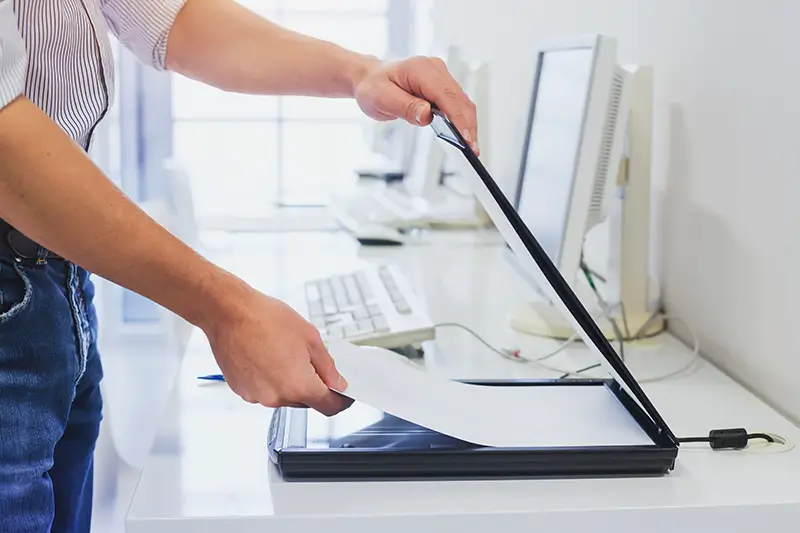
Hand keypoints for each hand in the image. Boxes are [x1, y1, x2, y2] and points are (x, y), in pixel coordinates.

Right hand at [203, 285, 351, 415]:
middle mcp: (277, 397)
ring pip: (284, 397)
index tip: (343, 394)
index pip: (328, 407)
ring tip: (282, 353)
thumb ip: (327, 366)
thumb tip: (337, 383)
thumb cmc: (265, 319)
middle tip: (309, 360)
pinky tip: (266, 357)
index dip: (341, 401)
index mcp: (298, 385)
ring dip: (290, 382)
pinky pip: (266, 391)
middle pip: (306, 401)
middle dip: (313, 385)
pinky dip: (271, 380)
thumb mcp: (310, 337)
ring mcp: (257, 396)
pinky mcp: (242, 391)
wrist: (229, 312)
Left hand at [353, 56, 479, 154]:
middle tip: (472, 150)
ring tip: (470, 148)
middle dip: (468, 126)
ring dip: (467, 125)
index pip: (447, 95)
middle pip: (460, 100)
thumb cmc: (373, 86)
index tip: (465, 139)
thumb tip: (427, 115)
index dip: (459, 118)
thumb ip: (405, 107)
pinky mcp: (442, 87)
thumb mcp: (382, 99)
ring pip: (462, 103)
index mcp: (421, 69)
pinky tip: (463, 137)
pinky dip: (461, 121)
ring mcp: (441, 77)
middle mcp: (435, 70)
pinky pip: (456, 104)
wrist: (370, 78)